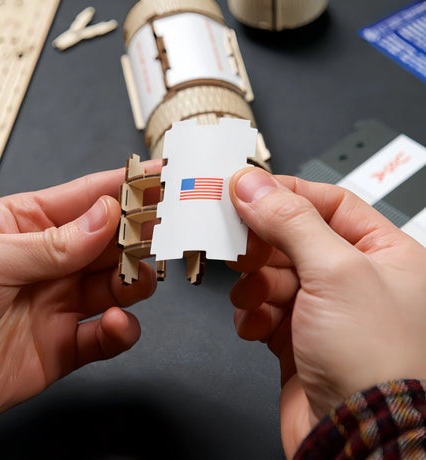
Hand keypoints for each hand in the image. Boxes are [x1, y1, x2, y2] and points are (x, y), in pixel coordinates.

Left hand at [0, 165, 157, 433]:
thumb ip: (53, 242)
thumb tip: (106, 215)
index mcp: (29, 224)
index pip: (89, 197)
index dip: (127, 186)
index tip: (160, 176)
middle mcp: (51, 261)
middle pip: (112, 240)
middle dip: (139, 235)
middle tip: (156, 235)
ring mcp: (59, 302)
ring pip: (118, 284)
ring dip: (135, 280)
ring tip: (132, 281)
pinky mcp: (63, 344)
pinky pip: (107, 335)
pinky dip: (121, 330)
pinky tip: (116, 323)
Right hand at [228, 167, 425, 457]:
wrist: (360, 441)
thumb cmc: (377, 364)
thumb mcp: (335, 271)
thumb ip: (291, 220)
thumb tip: (254, 186)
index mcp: (383, 254)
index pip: (328, 202)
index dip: (284, 193)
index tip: (245, 190)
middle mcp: (355, 280)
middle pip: (293, 238)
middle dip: (262, 243)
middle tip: (237, 243)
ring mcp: (325, 310)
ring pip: (272, 274)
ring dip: (254, 283)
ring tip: (252, 295)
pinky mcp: (298, 338)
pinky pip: (263, 309)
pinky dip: (252, 313)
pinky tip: (255, 324)